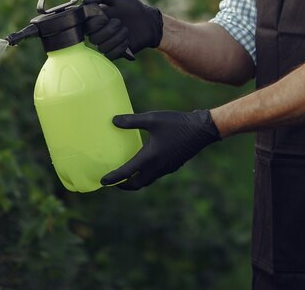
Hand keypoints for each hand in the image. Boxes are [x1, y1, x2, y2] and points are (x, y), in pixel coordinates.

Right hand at [83, 0, 162, 59]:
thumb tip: (84, 1)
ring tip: (125, 30)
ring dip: (117, 37)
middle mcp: (98, 33)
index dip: (95, 23)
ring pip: (102, 48)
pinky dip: (120, 47)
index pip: (84, 26)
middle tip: (119, 22)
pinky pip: (111, 55)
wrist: (148, 20)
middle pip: (93, 38)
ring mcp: (106, 44)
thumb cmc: (130, 7)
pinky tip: (127, 40)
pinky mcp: (115, 53)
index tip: (104, 16)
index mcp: (94, 20)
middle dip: (109, 29)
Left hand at [101, 110, 220, 189]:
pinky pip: (155, 175)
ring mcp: (166, 168)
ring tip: (127, 175)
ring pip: (147, 181)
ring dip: (135, 181)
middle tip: (113, 181)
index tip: (102, 181)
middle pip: (137, 184)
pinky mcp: (173, 165)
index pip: (127, 173)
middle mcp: (157, 168)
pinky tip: (144, 164)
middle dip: (124, 185)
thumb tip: (113, 121)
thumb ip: (132, 121)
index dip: (113, 178)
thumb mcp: (153, 119)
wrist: (202, 130)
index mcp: (149, 158)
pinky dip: (146, 175)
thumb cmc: (177, 123)